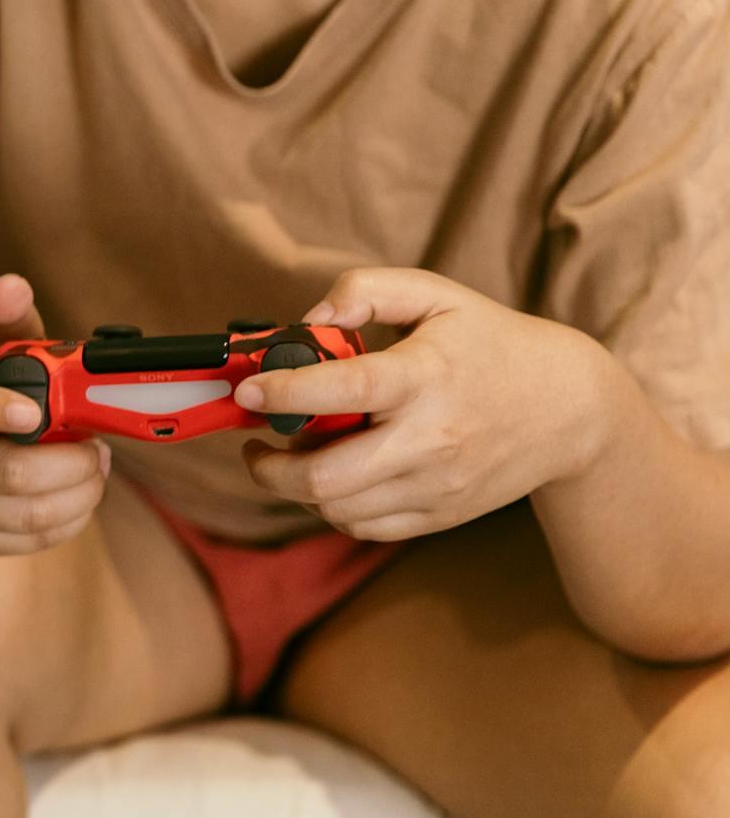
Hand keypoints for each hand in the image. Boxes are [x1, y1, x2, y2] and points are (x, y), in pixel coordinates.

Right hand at [0, 273, 111, 554]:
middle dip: (70, 464)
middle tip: (99, 449)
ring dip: (78, 494)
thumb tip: (14, 286)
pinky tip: (77, 496)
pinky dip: (68, 521)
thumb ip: (5, 317)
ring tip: (94, 469)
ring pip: (24, 516)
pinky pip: (27, 543)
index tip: (35, 414)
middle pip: (5, 473)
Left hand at [235, 268, 614, 541]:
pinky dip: (331, 507)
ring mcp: (436, 485)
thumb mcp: (437, 296)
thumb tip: (308, 319)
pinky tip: (332, 477)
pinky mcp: (440, 514)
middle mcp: (430, 439)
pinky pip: (363, 525)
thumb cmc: (491, 344)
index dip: (283, 392)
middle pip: (324, 478)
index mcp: (425, 377)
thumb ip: (366, 291)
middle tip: (256, 442)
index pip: (343, 391)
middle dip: (268, 466)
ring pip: (336, 508)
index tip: (247, 390)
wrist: (570, 410)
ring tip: (296, 453)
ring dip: (296, 486)